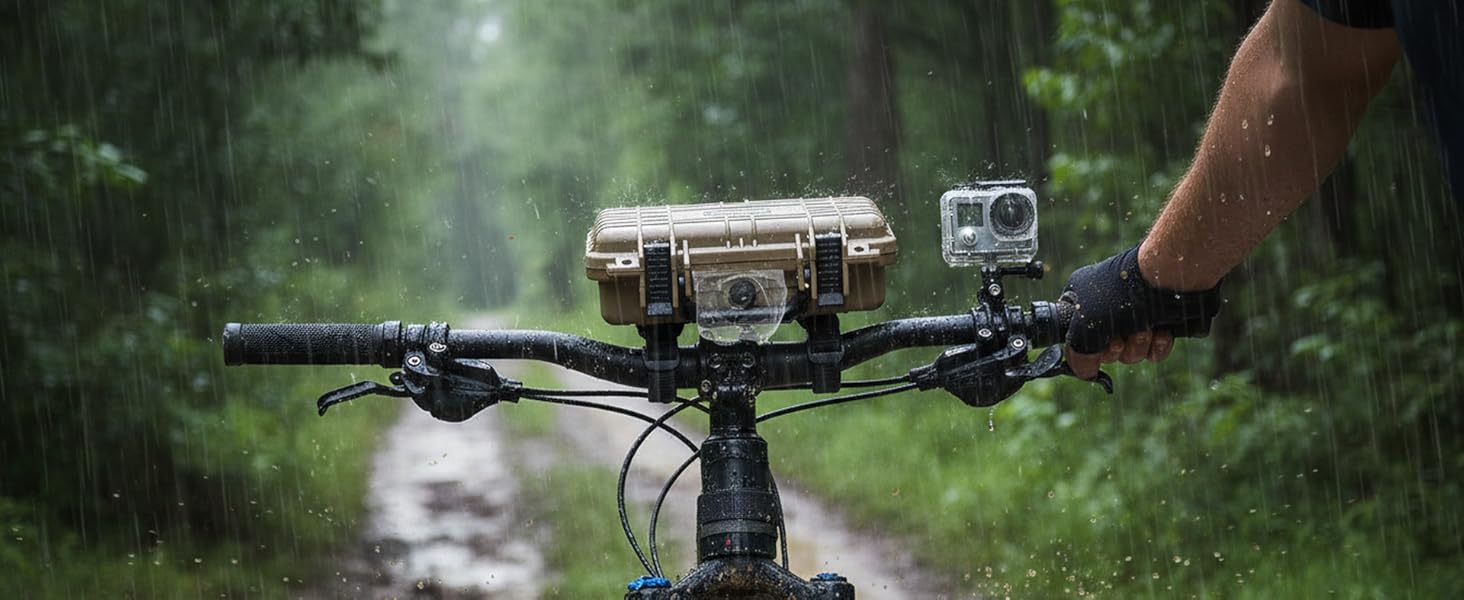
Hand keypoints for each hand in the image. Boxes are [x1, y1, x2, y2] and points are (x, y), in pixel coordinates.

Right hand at [1061, 245, 1221, 378]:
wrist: (1173, 277)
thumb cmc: (1124, 294)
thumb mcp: (1086, 325)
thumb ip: (1077, 354)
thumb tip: (1084, 371)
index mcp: (1081, 297)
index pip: (1073, 334)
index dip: (1083, 347)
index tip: (1092, 350)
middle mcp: (1105, 305)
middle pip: (1103, 349)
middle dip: (1115, 348)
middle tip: (1120, 338)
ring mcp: (1134, 314)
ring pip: (1130, 352)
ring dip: (1138, 345)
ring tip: (1145, 328)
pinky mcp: (1160, 322)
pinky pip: (1153, 350)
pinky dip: (1157, 345)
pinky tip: (1162, 331)